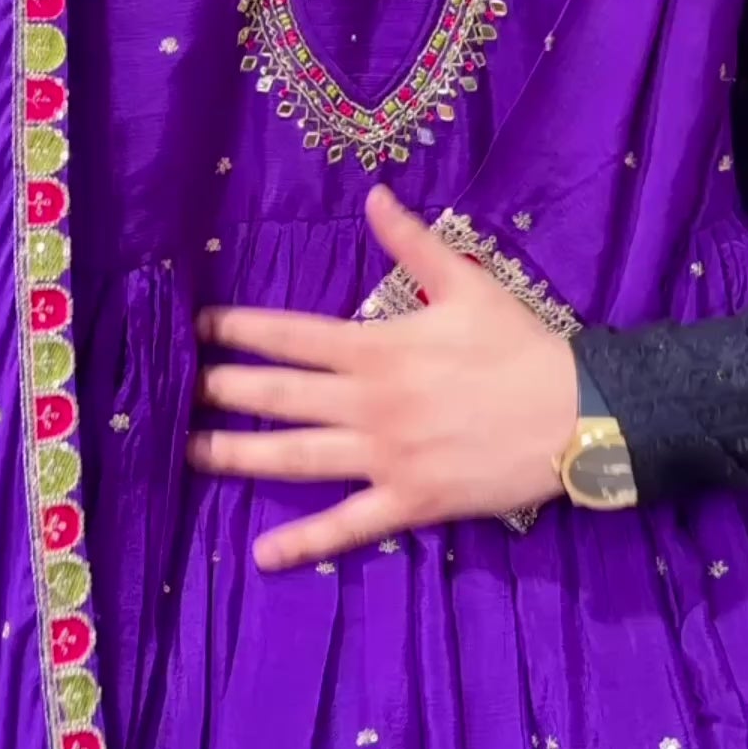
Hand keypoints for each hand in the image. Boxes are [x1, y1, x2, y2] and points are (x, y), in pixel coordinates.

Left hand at [190, 187, 578, 570]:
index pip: (291, 335)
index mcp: (378, 347)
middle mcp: (370, 402)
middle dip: (220, 390)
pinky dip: (306, 542)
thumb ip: (413, 242)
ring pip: (296, 457)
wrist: (577, 413)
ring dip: (237, 456)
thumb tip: (373, 194)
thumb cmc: (521, 346)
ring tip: (187, 453)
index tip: (194, 326)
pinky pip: (349, 525)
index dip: (238, 329)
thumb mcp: (468, 283)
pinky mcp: (409, 501)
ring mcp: (386, 456)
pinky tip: (262, 555)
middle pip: (279, 395)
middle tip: (170, 389)